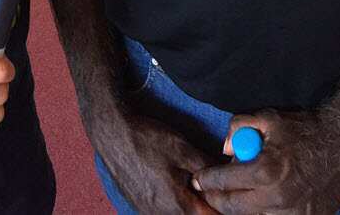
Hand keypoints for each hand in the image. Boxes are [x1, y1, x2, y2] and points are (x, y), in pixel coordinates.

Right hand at [93, 110, 220, 213]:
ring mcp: (148, 212)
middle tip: (208, 183)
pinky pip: (163, 210)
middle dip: (205, 204)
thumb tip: (227, 174)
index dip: (222, 206)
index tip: (228, 193)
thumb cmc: (146, 140)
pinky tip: (172, 180)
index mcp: (177, 207)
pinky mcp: (139, 205)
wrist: (112, 133)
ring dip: (189, 202)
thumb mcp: (183, 149)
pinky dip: (173, 200)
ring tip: (190, 180)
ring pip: (178, 214)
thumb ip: (207, 167)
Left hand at [193, 109, 339, 213]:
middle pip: (234, 208)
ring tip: (235, 194)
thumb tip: (225, 148)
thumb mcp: (268, 117)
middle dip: (216, 200)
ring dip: (240, 208)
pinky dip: (263, 212)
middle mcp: (278, 198)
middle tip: (208, 193)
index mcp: (266, 170)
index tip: (197, 179)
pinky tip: (260, 199)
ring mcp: (293, 214)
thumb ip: (239, 127)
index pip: (224, 182)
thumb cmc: (304, 129)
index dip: (207, 181)